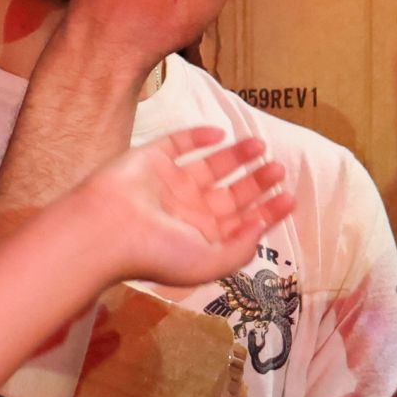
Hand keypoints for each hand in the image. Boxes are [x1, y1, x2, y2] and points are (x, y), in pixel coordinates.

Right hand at [58, 123, 294, 287]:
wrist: (107, 228)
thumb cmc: (156, 252)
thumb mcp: (208, 263)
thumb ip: (239, 249)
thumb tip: (261, 227)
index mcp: (200, 240)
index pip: (241, 224)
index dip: (266, 212)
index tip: (289, 197)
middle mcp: (186, 212)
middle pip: (230, 195)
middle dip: (256, 182)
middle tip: (278, 168)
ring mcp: (169, 184)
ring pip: (210, 166)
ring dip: (236, 157)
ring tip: (260, 146)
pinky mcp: (152, 159)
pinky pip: (179, 143)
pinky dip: (199, 136)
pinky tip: (220, 134)